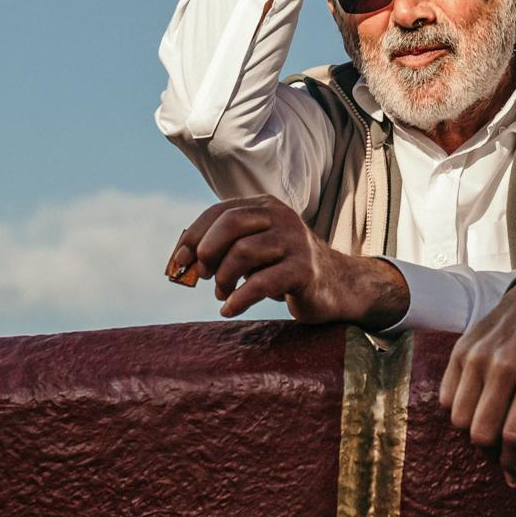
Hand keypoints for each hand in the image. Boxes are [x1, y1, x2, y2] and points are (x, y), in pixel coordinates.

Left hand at [166, 195, 407, 325]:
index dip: (194, 236)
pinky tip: (230, 309)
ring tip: (223, 294)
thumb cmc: (284, 268)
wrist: (336, 286)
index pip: (220, 211)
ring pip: (243, 252)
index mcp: (266, 207)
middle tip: (204, 275)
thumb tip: (181, 261)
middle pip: (231, 223)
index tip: (179, 261)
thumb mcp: (255, 250)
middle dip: (208, 251)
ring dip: (223, 278)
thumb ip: (224, 248)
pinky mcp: (304, 270)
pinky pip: (261, 283)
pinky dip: (239, 299)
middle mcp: (282, 217)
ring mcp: (295, 242)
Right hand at [439, 279, 515, 485]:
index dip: (515, 466)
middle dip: (496, 453)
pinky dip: (461, 412)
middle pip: (483, 435)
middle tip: (510, 449)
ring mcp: (478, 356)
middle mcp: (505, 366)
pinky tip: (482, 406)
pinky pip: (447, 400)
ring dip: (476, 434)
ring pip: (460, 421)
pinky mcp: (460, 350)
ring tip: (496, 425)